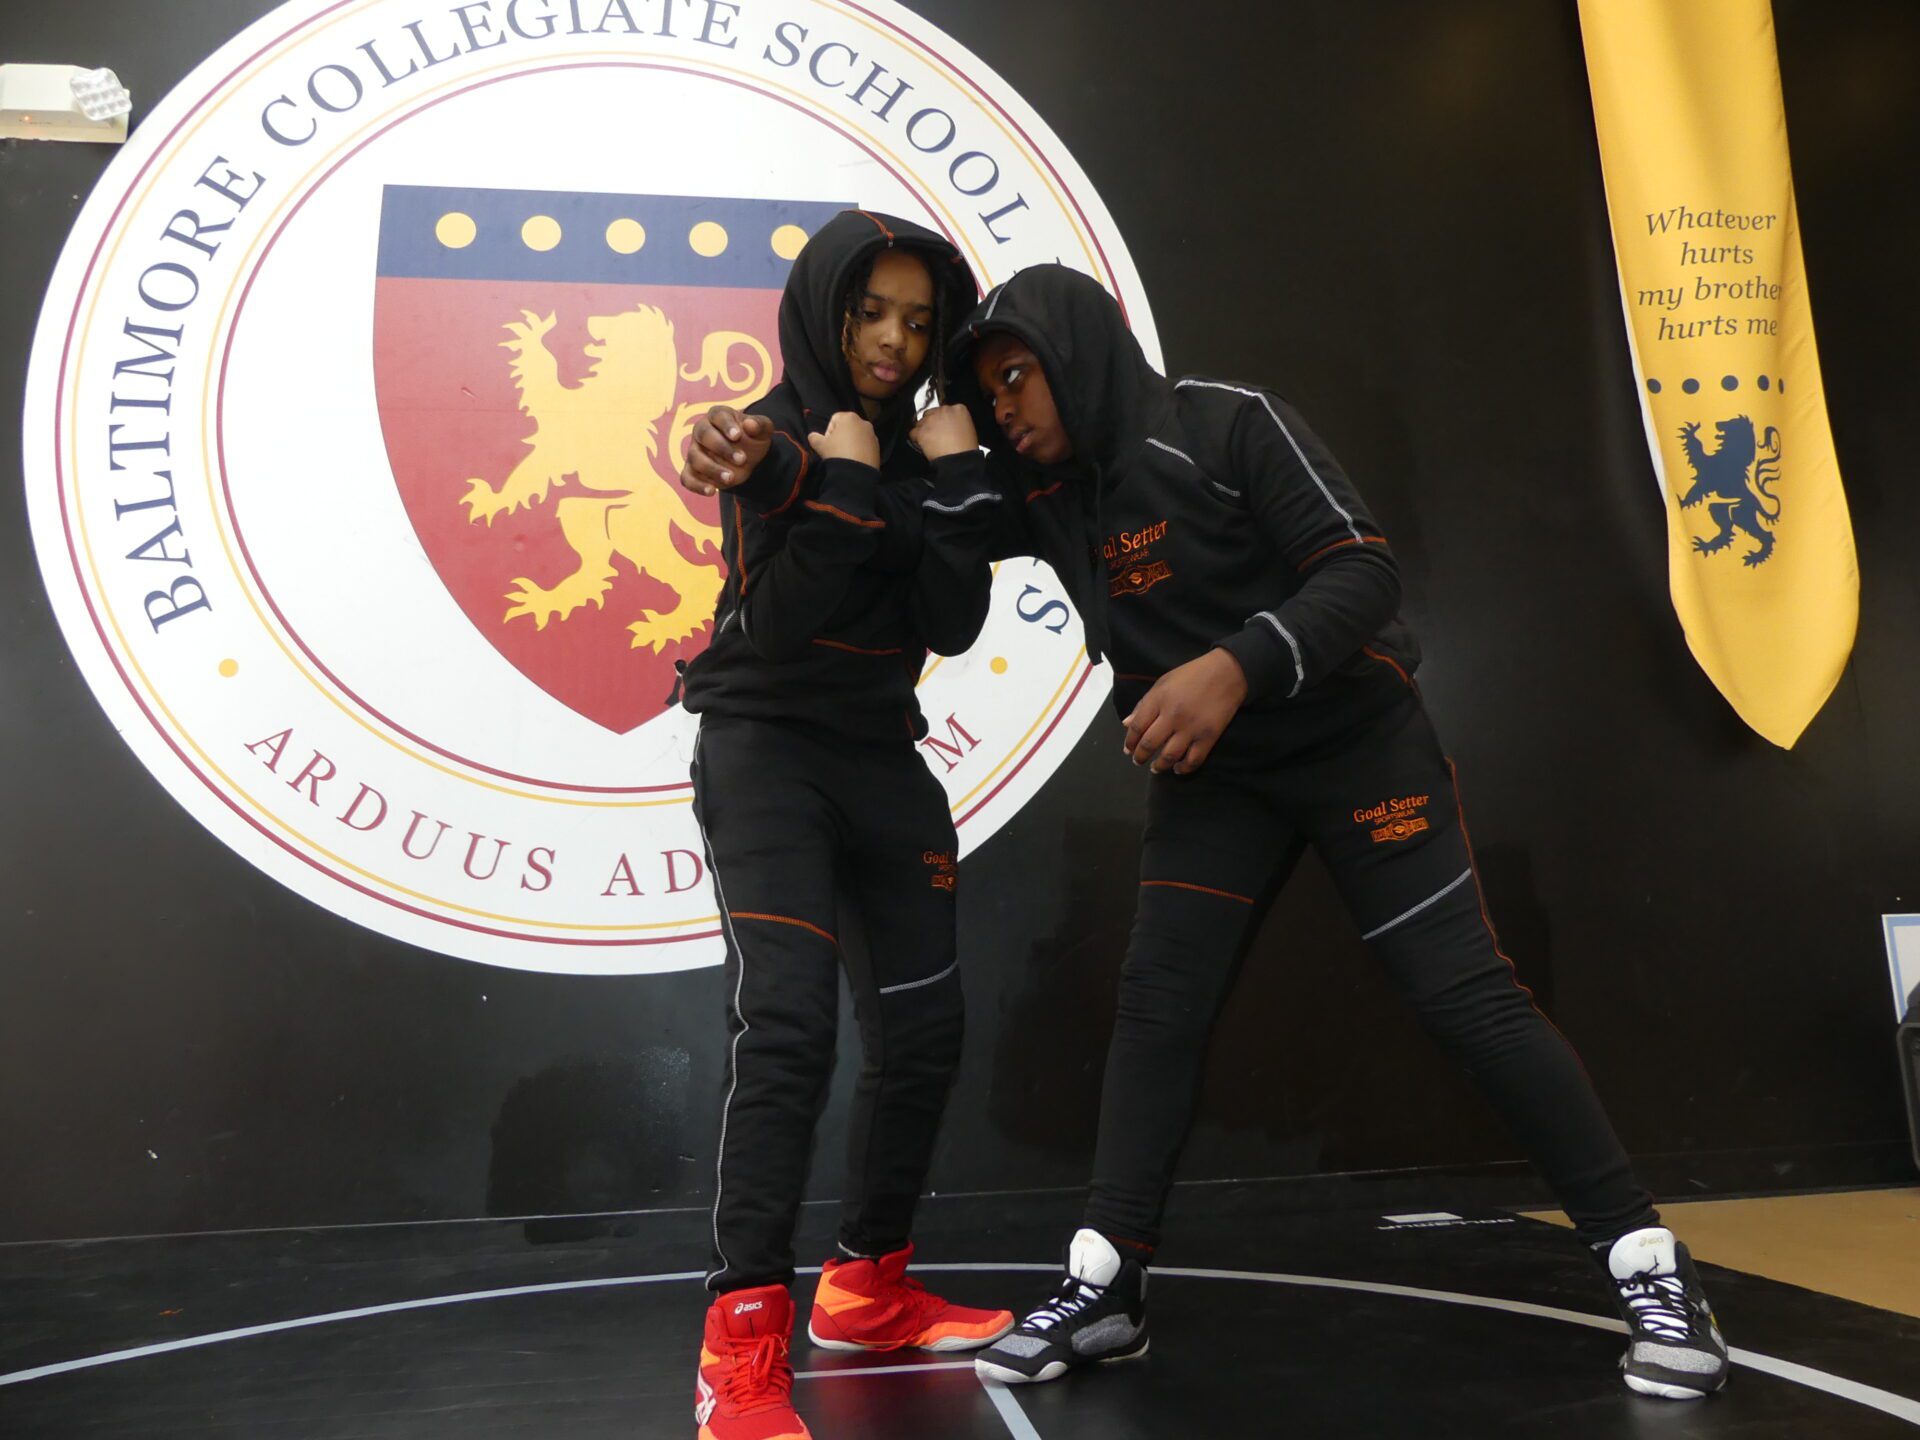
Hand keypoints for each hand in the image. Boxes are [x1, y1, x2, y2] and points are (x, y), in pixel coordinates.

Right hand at [681, 406, 772, 496]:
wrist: (748, 458)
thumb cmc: (752, 438)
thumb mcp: (763, 431)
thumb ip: (759, 425)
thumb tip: (750, 425)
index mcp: (718, 416)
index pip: (718, 416)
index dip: (726, 425)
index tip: (738, 436)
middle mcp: (702, 431)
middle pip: (704, 435)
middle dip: (722, 448)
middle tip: (742, 459)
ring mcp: (694, 451)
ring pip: (695, 458)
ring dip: (712, 469)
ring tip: (730, 478)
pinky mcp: (692, 470)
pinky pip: (687, 478)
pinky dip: (697, 485)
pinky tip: (712, 491)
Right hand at [808, 411, 880, 467]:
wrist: (856, 472)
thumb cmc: (837, 453)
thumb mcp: (820, 445)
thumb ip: (814, 437)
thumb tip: (812, 436)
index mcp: (849, 417)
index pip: (834, 420)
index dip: (829, 432)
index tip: (828, 443)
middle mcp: (863, 422)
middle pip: (847, 427)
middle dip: (841, 437)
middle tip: (836, 450)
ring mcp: (872, 435)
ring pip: (857, 437)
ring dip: (851, 443)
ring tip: (846, 456)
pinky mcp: (877, 447)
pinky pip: (865, 446)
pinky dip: (860, 450)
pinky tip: (855, 460)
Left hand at [911, 403, 977, 460]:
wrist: (959, 460)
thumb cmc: (966, 449)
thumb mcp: (968, 429)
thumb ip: (956, 422)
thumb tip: (948, 425)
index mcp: (958, 409)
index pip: (944, 410)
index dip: (942, 420)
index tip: (942, 427)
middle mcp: (944, 411)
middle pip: (930, 414)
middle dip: (931, 424)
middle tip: (935, 436)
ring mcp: (931, 420)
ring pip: (920, 423)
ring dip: (923, 431)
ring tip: (930, 443)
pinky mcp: (921, 431)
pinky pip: (913, 433)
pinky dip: (916, 440)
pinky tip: (924, 446)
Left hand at [1122, 649, 1248, 774]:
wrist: (1227, 672)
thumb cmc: (1192, 675)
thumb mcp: (1163, 682)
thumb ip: (1144, 704)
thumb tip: (1126, 723)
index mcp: (1159, 699)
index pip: (1137, 727)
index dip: (1130, 741)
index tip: (1128, 749)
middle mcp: (1172, 715)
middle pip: (1149, 744)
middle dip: (1140, 756)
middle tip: (1138, 761)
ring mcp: (1191, 727)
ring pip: (1169, 756)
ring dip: (1159, 766)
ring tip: (1156, 768)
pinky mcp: (1209, 736)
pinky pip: (1194, 759)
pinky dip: (1184, 768)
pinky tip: (1178, 768)